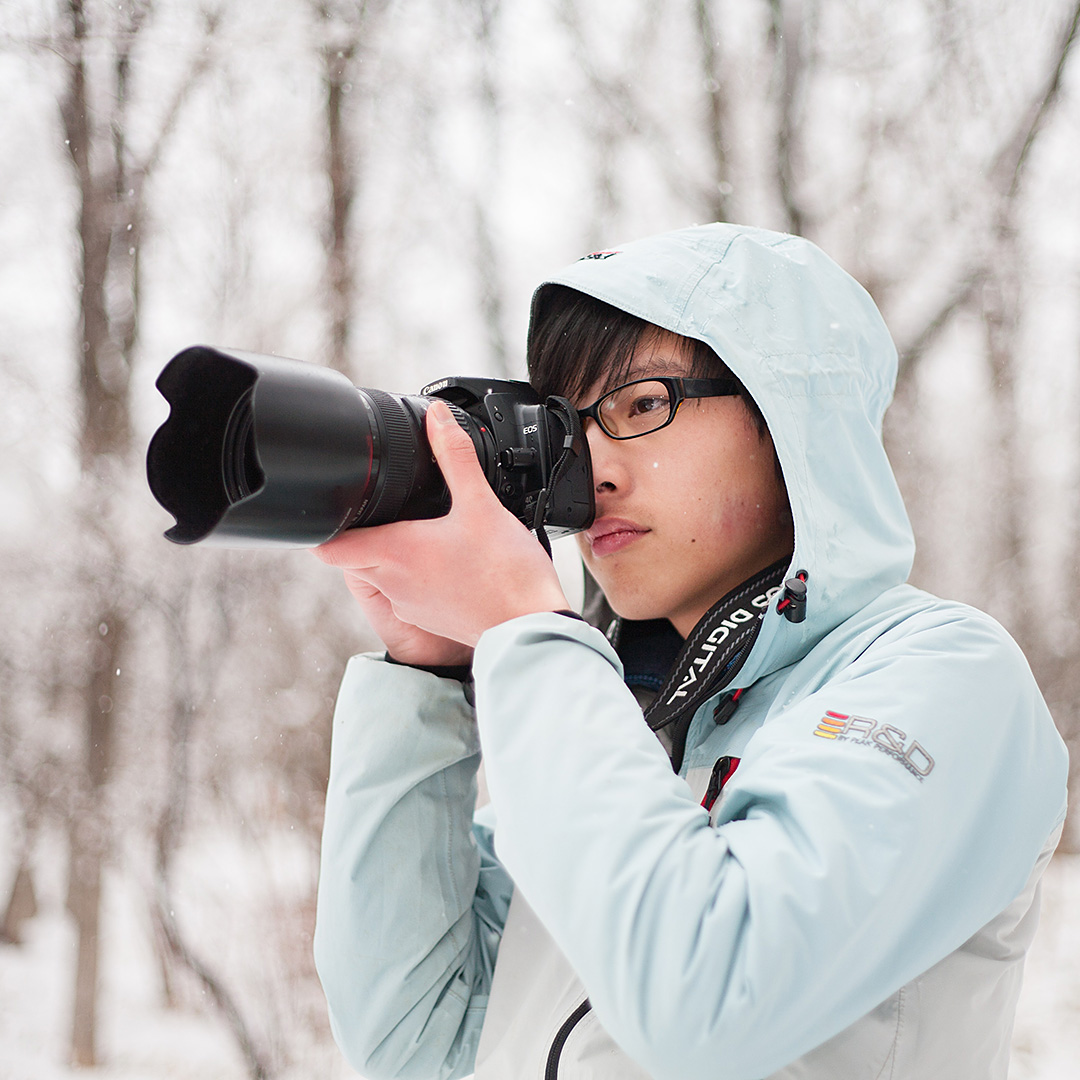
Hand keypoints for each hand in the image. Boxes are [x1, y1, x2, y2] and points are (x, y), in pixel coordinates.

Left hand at [314, 401, 569, 656]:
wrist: (530, 625)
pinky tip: (446, 561)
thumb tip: (436, 418)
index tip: (335, 507)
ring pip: (381, 575)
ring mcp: (409, 605)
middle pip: (353, 556)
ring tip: (422, 532)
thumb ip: (454, 456)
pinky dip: (416, 575)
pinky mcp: (429, 618)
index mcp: (395, 553)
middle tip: (383, 509)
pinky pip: (407, 593)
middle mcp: (393, 583)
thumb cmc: (506, 572)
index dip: (322, 526)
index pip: (328, 548)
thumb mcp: (481, 503)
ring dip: (391, 555)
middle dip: (361, 533)